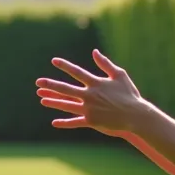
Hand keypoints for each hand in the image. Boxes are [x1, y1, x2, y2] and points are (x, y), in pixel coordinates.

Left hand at [35, 49, 150, 134]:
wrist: (136, 115)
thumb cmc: (129, 94)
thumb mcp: (119, 75)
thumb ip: (105, 63)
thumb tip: (94, 51)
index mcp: (96, 83)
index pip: (77, 72)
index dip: (65, 66)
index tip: (54, 61)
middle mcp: (90, 95)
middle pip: (66, 89)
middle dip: (51, 85)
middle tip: (38, 82)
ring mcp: (89, 109)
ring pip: (67, 105)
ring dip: (53, 101)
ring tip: (41, 99)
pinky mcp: (92, 121)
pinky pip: (75, 122)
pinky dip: (65, 123)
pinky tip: (54, 122)